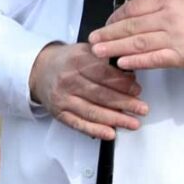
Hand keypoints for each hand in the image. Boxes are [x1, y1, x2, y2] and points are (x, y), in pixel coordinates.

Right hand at [28, 42, 147, 140]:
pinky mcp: (59, 113)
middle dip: (125, 103)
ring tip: (133, 123)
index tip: (137, 89)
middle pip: (100, 94)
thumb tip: (131, 70)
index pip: (103, 73)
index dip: (122, 83)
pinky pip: (79, 124)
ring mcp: (63, 98)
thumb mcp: (85, 49)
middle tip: (142, 109)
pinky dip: (96, 130)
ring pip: (92, 111)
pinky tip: (111, 133)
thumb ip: (106, 57)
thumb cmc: (68, 61)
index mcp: (77, 60)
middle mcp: (69, 79)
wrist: (40, 70)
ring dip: (115, 119)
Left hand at [88, 0, 183, 71]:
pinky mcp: (181, 56)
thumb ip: (155, 9)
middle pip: (132, 25)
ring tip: (99, 51)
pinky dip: (136, 61)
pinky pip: (154, 58)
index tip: (104, 25)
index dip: (115, 17)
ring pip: (139, 42)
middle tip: (92, 39)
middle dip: (109, 33)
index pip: (134, 8)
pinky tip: (122, 62)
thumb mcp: (179, 4)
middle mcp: (169, 18)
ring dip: (116, 47)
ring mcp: (175, 38)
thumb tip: (127, 16)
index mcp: (167, 3)